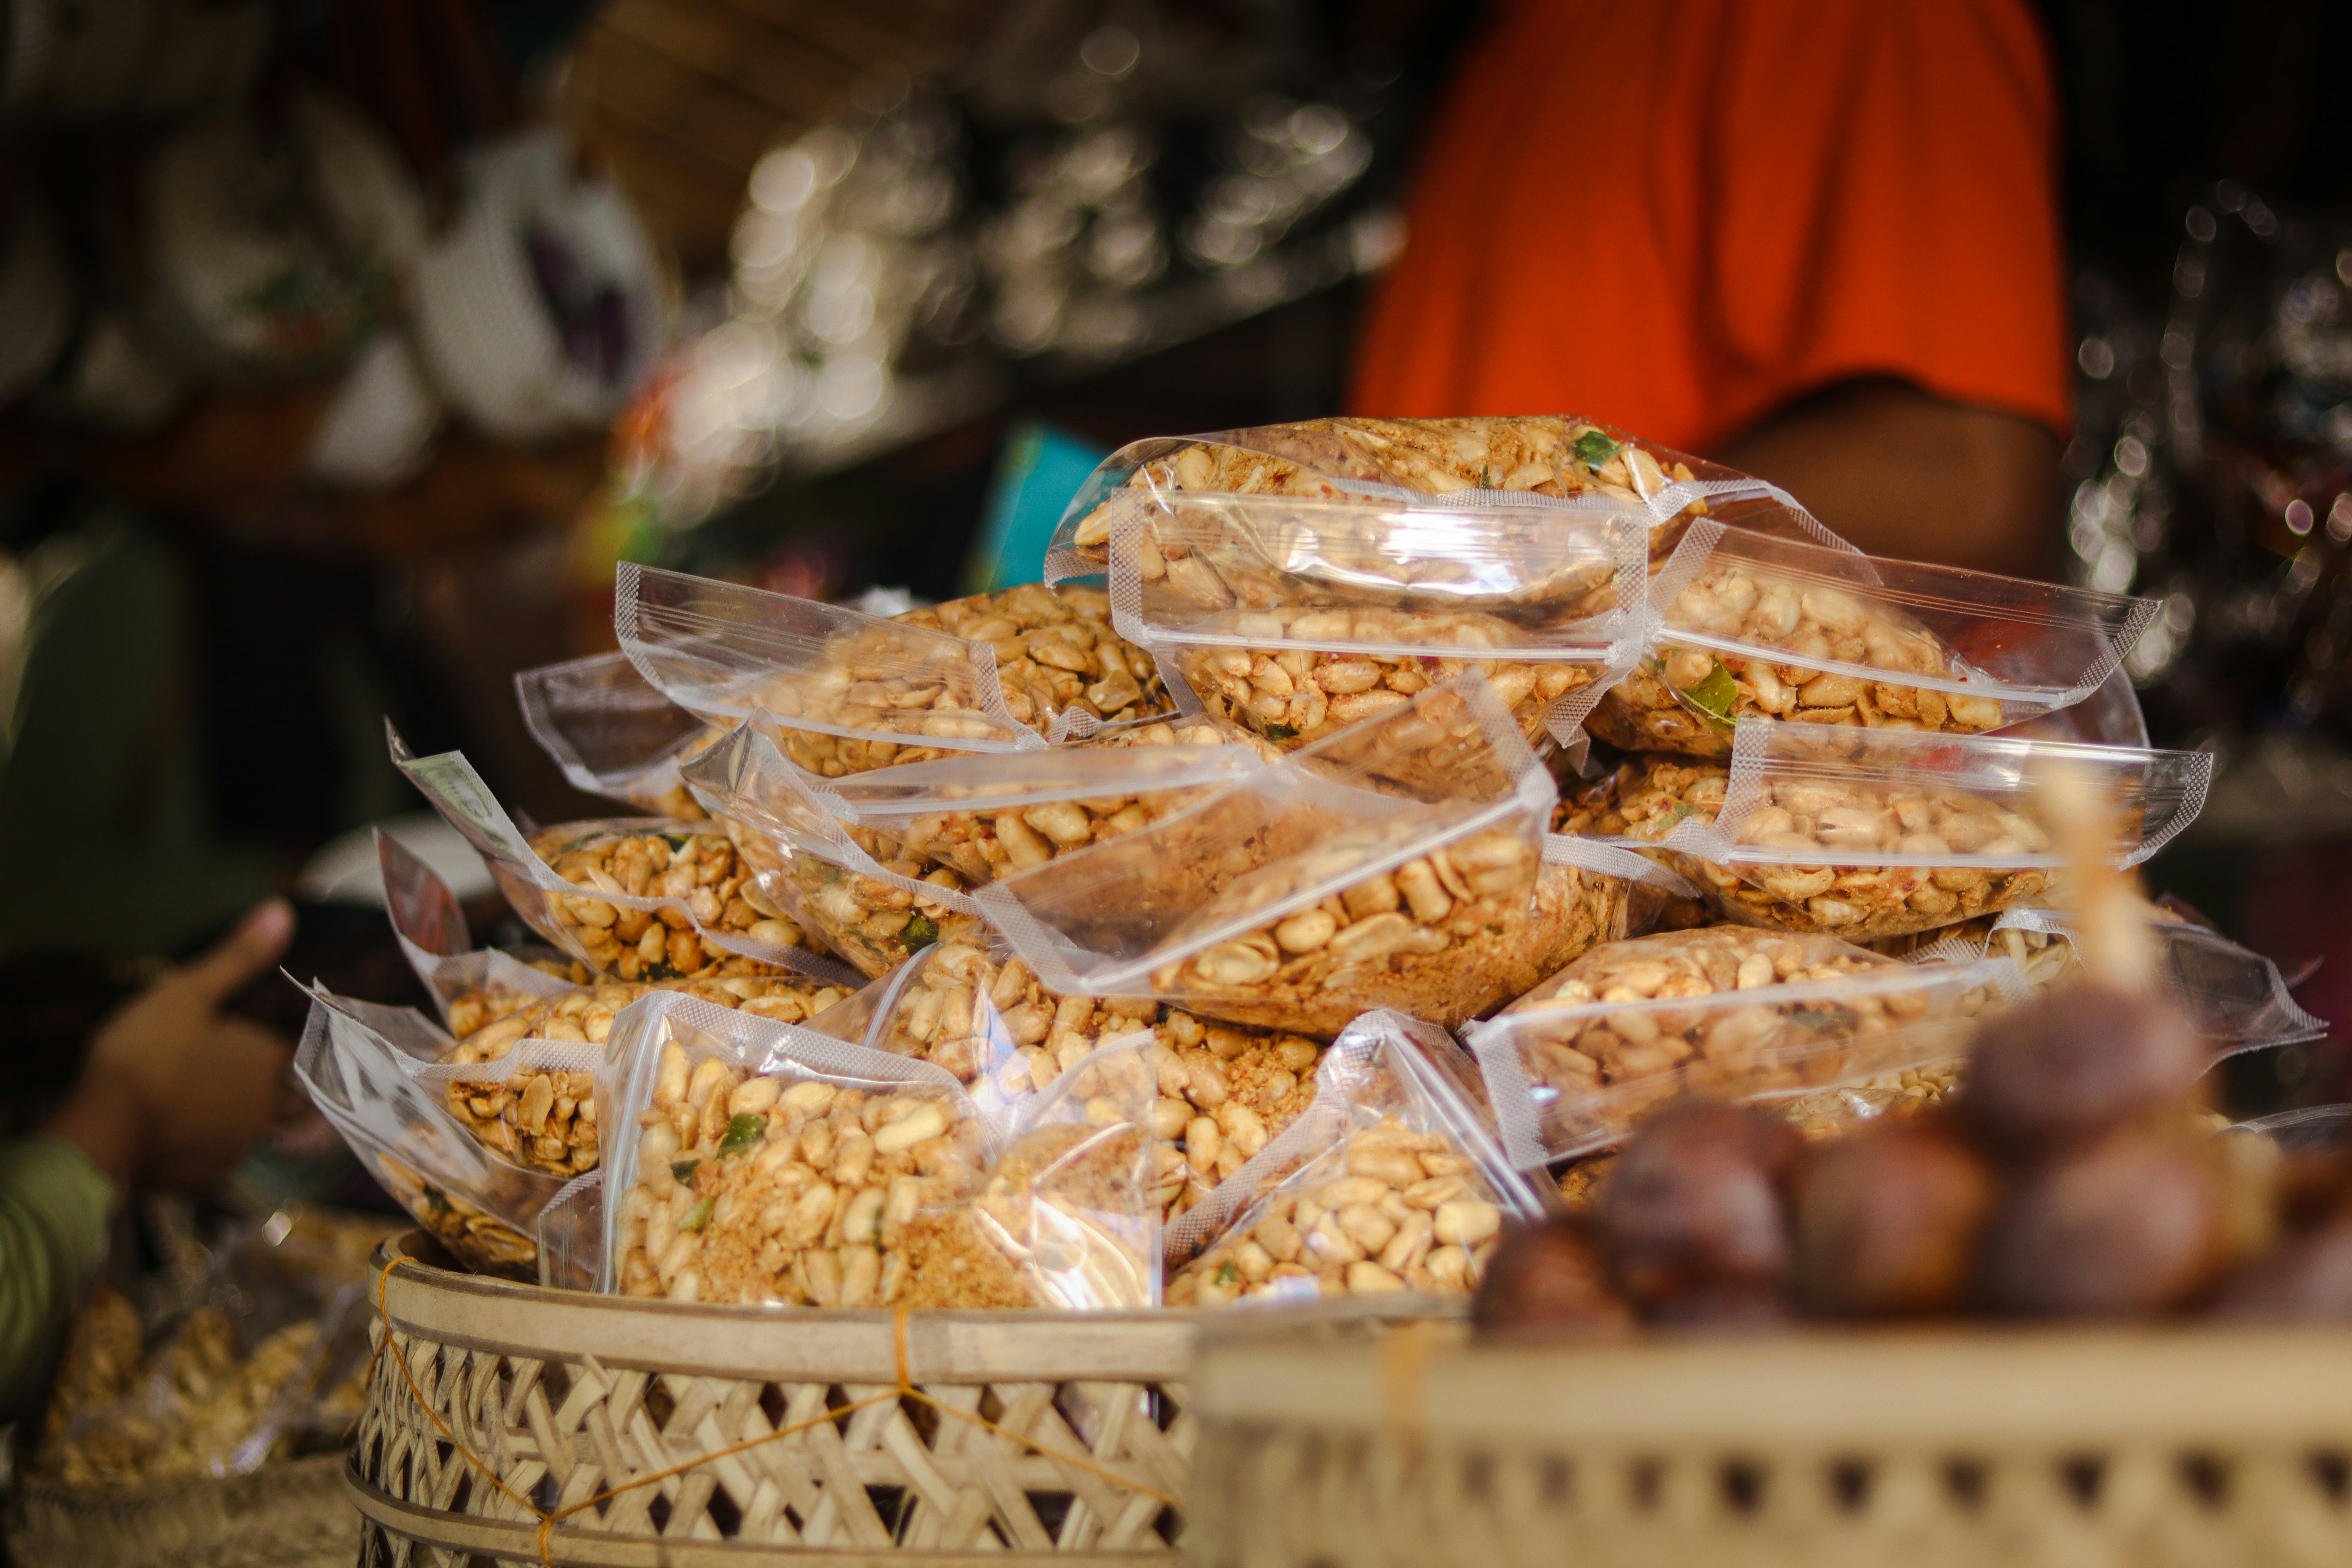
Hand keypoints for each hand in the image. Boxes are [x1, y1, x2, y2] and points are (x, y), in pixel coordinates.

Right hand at [44, 901, 299, 1191]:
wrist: (102, 1129)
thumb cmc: (148, 1053)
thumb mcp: (188, 994)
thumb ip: (237, 957)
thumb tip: (283, 911)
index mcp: (270, 1064)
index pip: (305, 1052)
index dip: (294, 1043)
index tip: (273, 1038)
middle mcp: (267, 1110)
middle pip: (294, 1099)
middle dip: (283, 1088)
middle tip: (252, 1074)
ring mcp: (237, 1147)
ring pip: (257, 1131)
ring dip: (242, 1117)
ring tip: (208, 1100)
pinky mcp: (205, 1176)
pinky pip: (218, 1159)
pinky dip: (206, 1146)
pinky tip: (180, 1133)